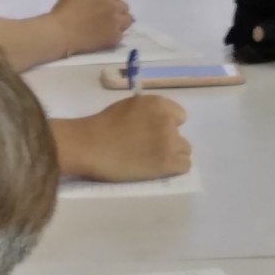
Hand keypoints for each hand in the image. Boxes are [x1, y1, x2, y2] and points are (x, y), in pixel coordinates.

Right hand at [52, 0, 130, 54]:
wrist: (60, 33)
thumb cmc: (63, 12)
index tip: (105, 3)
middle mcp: (113, 5)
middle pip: (124, 6)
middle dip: (116, 10)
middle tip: (106, 17)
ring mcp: (116, 22)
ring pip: (127, 20)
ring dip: (120, 22)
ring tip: (109, 27)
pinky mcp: (115, 37)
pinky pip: (121, 34)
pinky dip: (114, 35)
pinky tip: (104, 37)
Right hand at [64, 96, 191, 181]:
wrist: (90, 145)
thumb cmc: (103, 125)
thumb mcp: (130, 106)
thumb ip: (148, 112)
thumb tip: (155, 123)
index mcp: (159, 104)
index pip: (180, 116)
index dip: (168, 126)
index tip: (154, 134)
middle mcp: (168, 121)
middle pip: (181, 136)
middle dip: (169, 143)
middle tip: (150, 150)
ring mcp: (169, 142)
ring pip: (185, 152)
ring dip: (172, 156)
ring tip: (152, 162)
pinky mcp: (167, 162)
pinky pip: (184, 166)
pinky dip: (173, 169)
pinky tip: (158, 170)